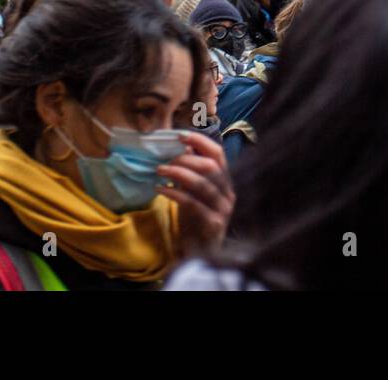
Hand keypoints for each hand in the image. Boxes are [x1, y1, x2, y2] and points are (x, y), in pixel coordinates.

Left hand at [155, 131, 233, 257]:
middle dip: (185, 160)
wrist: (200, 252)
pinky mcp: (213, 224)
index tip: (179, 135)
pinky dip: (175, 194)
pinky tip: (160, 189)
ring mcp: (223, 209)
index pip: (218, 153)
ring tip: (159, 171)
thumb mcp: (193, 191)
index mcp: (225, 181)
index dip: (200, 141)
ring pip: (203, 184)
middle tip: (163, 161)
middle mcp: (228, 193)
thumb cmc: (196, 218)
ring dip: (178, 174)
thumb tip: (178, 146)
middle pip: (210, 167)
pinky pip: (194, 204)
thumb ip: (190, 171)